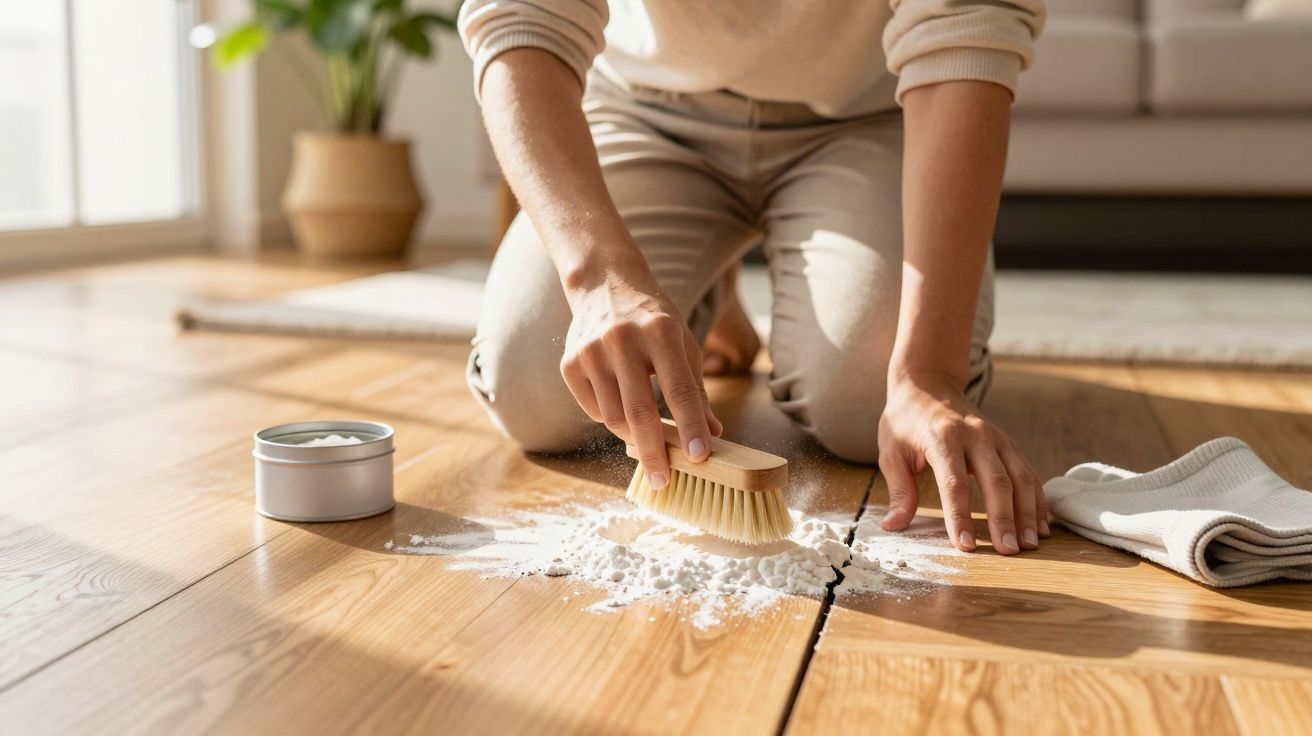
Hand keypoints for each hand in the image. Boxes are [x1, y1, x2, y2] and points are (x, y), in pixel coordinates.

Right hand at [559, 269, 722, 487]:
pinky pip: (593, 410)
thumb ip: (697, 390)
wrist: (605, 284)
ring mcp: (591, 351)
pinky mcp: (569, 363)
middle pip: (639, 412)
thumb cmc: (654, 319)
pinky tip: (619, 401)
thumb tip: (714, 435)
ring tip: (645, 435)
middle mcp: (622, 339)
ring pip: (613, 417)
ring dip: (632, 436)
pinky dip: (610, 418)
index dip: (691, 427)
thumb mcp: (684, 343)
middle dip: (654, 452)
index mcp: (660, 331)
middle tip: (663, 481)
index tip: (699, 457)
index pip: (680, 389)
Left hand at [877, 371, 1047, 554]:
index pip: (954, 483)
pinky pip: (1028, 472)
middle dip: (1004, 518)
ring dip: (1028, 512)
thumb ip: (898, 490)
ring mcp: (996, 437)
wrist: (929, 383)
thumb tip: (893, 526)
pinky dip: (1037, 499)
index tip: (966, 546)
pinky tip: (1040, 525)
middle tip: (1008, 551)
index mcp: (942, 437)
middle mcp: (975, 435)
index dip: (960, 516)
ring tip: (1029, 544)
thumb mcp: (891, 451)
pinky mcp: (1008, 442)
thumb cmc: (905, 420)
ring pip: (1020, 476)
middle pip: (996, 480)